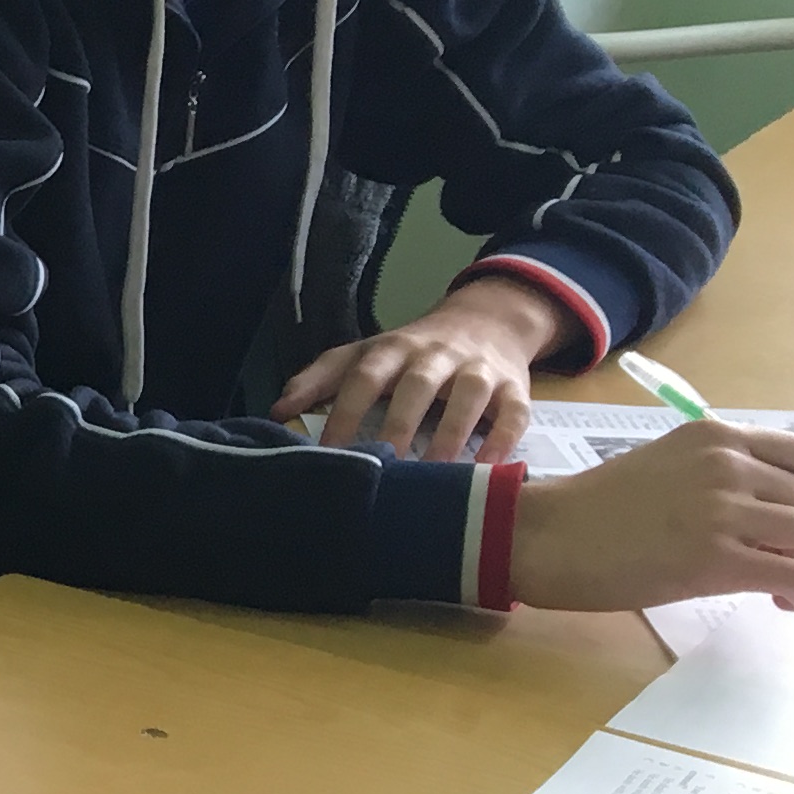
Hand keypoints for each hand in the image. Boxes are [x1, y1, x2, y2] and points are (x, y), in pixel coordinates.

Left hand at [274, 277, 562, 459]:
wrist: (486, 320)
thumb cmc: (411, 352)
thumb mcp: (364, 354)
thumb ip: (321, 379)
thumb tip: (278, 411)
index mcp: (392, 350)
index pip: (363, 377)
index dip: (344, 412)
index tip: (328, 453)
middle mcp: (435, 355)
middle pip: (416, 384)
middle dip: (399, 424)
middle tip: (384, 467)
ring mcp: (479, 368)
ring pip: (469, 395)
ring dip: (452, 433)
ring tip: (436, 473)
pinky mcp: (515, 386)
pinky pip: (513, 412)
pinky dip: (503, 438)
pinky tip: (488, 468)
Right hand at [509, 419, 793, 612]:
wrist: (546, 536)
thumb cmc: (597, 506)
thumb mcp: (668, 462)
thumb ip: (721, 470)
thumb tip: (776, 504)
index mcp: (718, 437)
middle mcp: (729, 466)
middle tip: (776, 558)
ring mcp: (725, 512)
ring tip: (774, 579)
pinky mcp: (718, 561)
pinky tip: (784, 602)